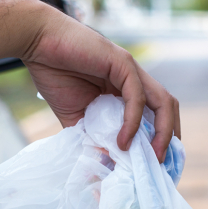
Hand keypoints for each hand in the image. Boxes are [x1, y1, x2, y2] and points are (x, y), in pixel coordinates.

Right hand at [22, 7, 179, 161]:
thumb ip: (91, 136)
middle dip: (170, 139)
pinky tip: (123, 141)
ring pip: (163, 102)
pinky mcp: (122, 63)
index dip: (160, 140)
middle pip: (168, 109)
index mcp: (125, 90)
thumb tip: (104, 164)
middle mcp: (135, 80)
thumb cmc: (53, 73)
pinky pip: (137, 97)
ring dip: (163, 132)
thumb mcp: (75, 116)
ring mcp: (131, 70)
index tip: (154, 166)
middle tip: (160, 166)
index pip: (155, 116)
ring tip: (152, 157)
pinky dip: (133, 121)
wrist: (37, 42)